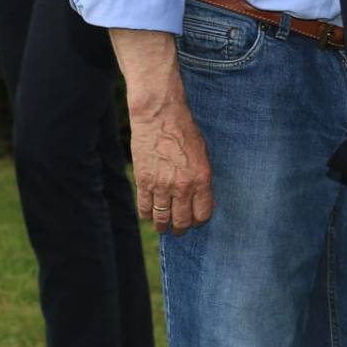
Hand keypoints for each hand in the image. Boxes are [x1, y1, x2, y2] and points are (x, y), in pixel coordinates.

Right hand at [128, 83, 213, 235]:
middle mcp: (183, 186)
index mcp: (202, 179)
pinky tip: (149, 215)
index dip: (198, 221)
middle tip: (178, 230)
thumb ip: (202, 179)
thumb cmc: (184, 131)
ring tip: (163, 227)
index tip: (195, 221)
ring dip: (162, 225)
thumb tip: (202, 200)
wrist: (159, 116)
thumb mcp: (203, 155)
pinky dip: (147, 215)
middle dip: (181, 228)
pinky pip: (145, 208)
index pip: (202, 214)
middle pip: (182, 221)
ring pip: (162, 218)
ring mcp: (161, 186)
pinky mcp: (144, 182)